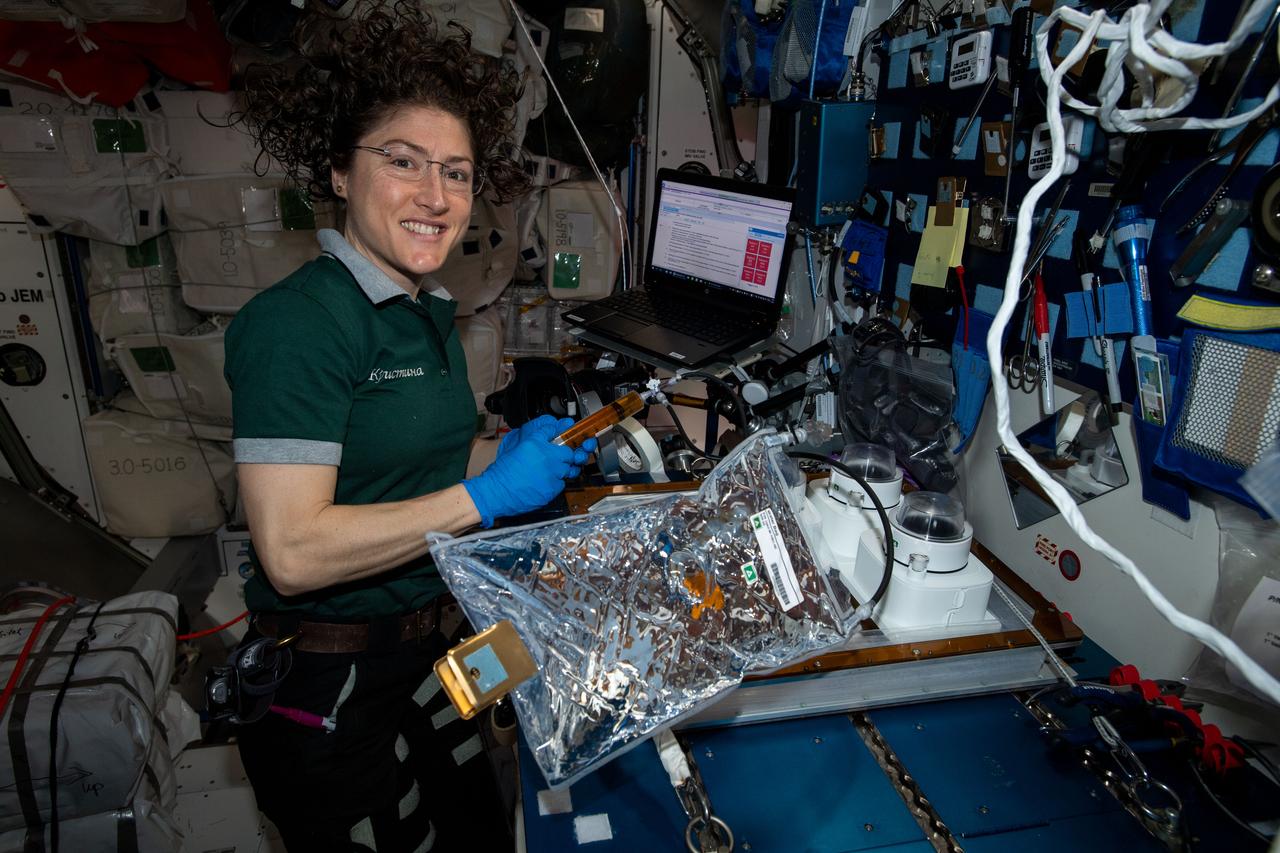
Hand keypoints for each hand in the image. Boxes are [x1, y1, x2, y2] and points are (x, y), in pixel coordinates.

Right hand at [463, 417, 596, 526]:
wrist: (496, 492)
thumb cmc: (504, 471)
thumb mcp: (519, 445)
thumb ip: (539, 436)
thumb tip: (551, 429)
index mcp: (538, 444)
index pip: (562, 436)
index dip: (565, 441)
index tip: (565, 443)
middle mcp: (548, 459)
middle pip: (569, 455)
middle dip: (565, 457)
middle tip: (554, 460)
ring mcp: (552, 476)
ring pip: (567, 470)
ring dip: (561, 470)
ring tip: (546, 472)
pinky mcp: (552, 490)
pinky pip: (561, 484)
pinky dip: (555, 483)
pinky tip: (543, 482)